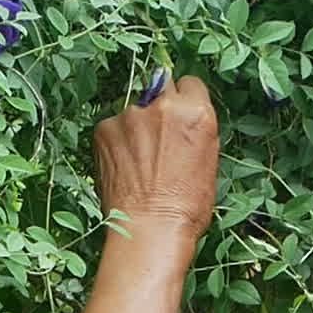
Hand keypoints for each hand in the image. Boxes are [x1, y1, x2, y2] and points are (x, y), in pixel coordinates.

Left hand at [91, 75, 219, 234]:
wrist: (150, 230)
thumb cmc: (186, 206)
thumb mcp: (208, 161)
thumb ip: (194, 129)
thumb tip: (182, 119)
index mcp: (196, 112)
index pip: (191, 83)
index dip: (186, 99)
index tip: (180, 114)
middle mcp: (163, 105)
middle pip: (161, 83)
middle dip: (161, 103)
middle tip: (158, 132)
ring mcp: (130, 114)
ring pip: (134, 107)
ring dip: (136, 125)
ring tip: (139, 160)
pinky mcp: (104, 128)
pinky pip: (112, 126)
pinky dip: (116, 141)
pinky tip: (123, 165)